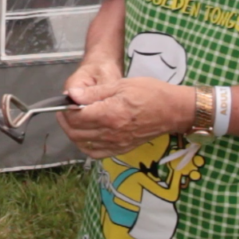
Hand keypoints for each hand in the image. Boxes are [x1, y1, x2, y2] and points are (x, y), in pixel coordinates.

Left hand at [57, 77, 190, 158]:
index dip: (66, 109)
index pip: (76, 117)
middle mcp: (111, 133)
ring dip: (73, 133)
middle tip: (65, 110)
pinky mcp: (122, 149)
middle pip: (76, 132)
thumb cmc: (150, 93)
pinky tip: (85, 135)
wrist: (173, 110)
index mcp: (109, 115)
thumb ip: (93, 93)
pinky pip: (96, 153)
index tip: (66, 101)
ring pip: (83, 144)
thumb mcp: (120, 85)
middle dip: (66, 121)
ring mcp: (116, 143)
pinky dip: (86, 146)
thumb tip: (72, 95)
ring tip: (73, 120)